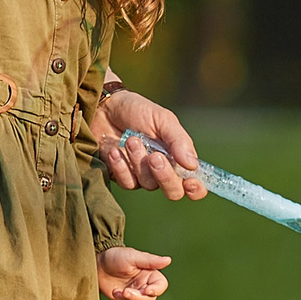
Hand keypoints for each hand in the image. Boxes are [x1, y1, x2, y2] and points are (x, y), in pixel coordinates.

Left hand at [91, 88, 207, 200]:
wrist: (105, 108)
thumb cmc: (138, 111)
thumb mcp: (162, 119)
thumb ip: (179, 141)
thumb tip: (192, 165)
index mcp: (178, 158)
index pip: (195, 185)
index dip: (196, 189)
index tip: (190, 182)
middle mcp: (163, 171)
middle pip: (173, 191)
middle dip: (165, 175)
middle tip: (154, 156)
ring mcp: (142, 176)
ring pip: (148, 184)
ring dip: (139, 161)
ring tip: (131, 140)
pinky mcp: (122, 176)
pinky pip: (127, 182)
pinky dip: (121, 166)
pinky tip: (114, 150)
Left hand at [98, 246, 170, 299]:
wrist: (97, 264)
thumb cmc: (116, 256)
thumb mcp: (133, 257)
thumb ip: (150, 261)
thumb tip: (168, 260)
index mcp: (150, 274)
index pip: (160, 286)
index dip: (156, 290)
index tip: (146, 290)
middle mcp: (144, 285)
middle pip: (149, 298)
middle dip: (137, 297)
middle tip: (124, 291)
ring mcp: (135, 295)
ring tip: (116, 291)